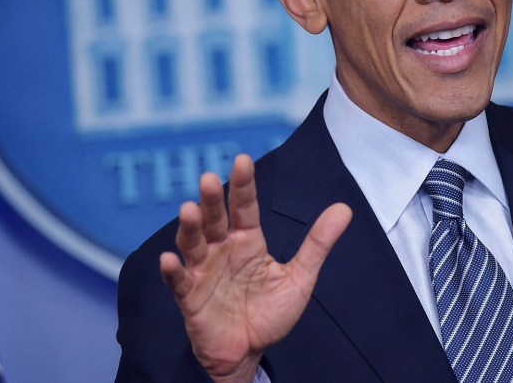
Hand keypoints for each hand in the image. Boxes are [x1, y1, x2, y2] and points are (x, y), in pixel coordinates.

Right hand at [159, 154, 351, 382]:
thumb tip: (344, 209)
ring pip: (193, 244)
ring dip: (190, 227)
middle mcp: (222, 250)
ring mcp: (203, 272)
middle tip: (210, 179)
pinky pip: (179, 282)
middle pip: (215, 219)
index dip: (244, 185)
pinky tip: (168, 259)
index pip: (244, 207)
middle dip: (212, 199)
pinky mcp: (190, 298)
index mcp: (247, 241)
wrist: (248, 353)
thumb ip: (317, 243)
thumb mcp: (299, 277)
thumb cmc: (269, 313)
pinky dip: (172, 271)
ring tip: (189, 209)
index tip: (242, 160)